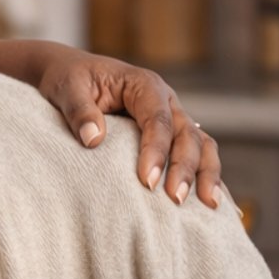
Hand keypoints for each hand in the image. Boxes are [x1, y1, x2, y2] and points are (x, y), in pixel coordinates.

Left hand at [37, 48, 222, 207]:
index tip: (147, 181)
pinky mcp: (171, 133)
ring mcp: (172, 116)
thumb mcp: (67, 89)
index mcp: (144, 85)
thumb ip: (79, 111)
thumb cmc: (69, 80)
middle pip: (187, 134)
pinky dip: (206, 173)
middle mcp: (165, 100)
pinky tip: (211, 199)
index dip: (155, 151)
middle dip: (185, 167)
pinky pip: (198, 151)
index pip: (157, 120)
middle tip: (176, 199)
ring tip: (209, 204)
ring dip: (207, 172)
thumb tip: (94, 140)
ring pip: (201, 143)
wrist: (72, 74)